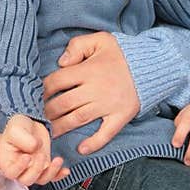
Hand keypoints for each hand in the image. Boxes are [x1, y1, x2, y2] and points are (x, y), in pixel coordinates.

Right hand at [0, 114, 67, 186]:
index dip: (19, 167)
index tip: (27, 156)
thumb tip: (34, 147)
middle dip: (36, 169)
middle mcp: (20, 169)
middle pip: (27, 180)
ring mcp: (33, 169)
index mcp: (7, 161)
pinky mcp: (45, 168)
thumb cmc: (19, 127)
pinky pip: (53, 177)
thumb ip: (22, 138)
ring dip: (51, 172)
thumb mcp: (16, 128)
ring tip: (57, 160)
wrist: (31, 124)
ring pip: (41, 180)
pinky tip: (66, 170)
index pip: (11, 172)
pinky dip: (60, 175)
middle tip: (41, 155)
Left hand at [43, 32, 139, 154]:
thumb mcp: (100, 40)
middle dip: (47, 111)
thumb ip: (77, 46)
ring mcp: (108, 105)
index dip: (43, 90)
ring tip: (49, 133)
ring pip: (78, 119)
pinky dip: (94, 143)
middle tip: (38, 117)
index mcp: (88, 70)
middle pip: (63, 103)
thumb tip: (61, 62)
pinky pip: (106, 133)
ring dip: (60, 128)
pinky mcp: (121, 116)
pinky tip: (81, 149)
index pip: (57, 81)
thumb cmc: (122, 53)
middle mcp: (96, 89)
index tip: (36, 96)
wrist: (153, 64)